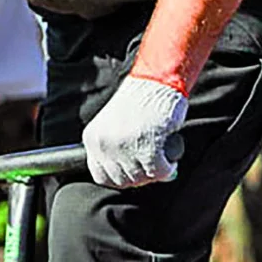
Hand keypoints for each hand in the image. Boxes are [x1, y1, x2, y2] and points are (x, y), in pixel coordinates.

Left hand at [85, 74, 189, 188]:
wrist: (156, 81)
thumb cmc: (139, 100)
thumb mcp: (114, 125)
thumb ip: (116, 151)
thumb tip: (131, 179)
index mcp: (93, 138)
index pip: (101, 176)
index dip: (120, 177)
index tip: (132, 172)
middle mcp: (105, 144)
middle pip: (122, 180)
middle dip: (139, 176)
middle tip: (152, 165)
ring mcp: (124, 148)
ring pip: (141, 178)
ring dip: (154, 172)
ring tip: (161, 157)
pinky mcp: (147, 149)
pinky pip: (159, 172)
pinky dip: (167, 169)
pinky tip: (169, 158)